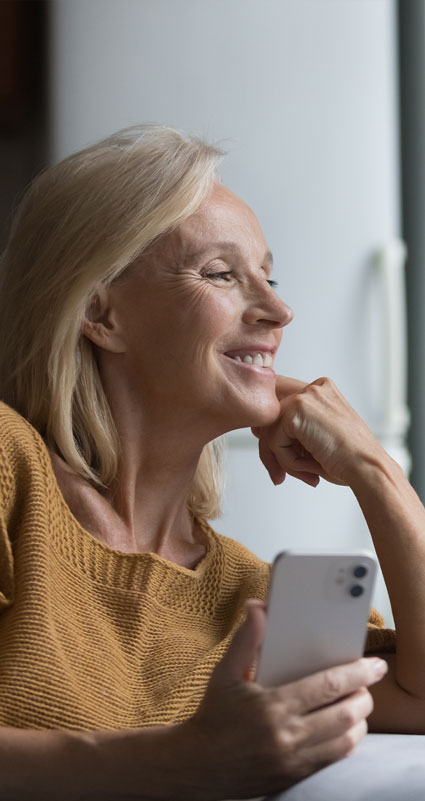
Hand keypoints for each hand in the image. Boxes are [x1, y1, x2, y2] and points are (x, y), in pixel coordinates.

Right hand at [183, 600, 386, 799]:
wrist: (199, 765)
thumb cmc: (214, 715)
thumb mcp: (225, 673)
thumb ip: (247, 639)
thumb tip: (258, 607)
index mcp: (272, 706)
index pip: (326, 687)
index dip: (355, 673)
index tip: (373, 665)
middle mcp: (287, 736)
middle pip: (344, 715)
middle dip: (363, 696)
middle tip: (367, 682)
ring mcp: (293, 760)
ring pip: (345, 740)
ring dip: (359, 720)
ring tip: (358, 703)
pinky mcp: (295, 776)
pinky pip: (334, 758)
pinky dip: (347, 741)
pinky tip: (345, 726)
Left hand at [252, 375, 384, 487]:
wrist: (368, 468)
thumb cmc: (348, 459)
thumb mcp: (317, 436)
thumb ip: (291, 428)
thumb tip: (257, 430)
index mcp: (321, 390)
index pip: (280, 404)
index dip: (274, 432)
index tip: (281, 458)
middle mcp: (313, 388)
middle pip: (270, 416)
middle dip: (271, 450)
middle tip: (280, 475)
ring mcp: (304, 397)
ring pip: (269, 431)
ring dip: (282, 460)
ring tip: (305, 474)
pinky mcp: (296, 411)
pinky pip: (274, 442)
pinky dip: (288, 462)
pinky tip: (310, 467)